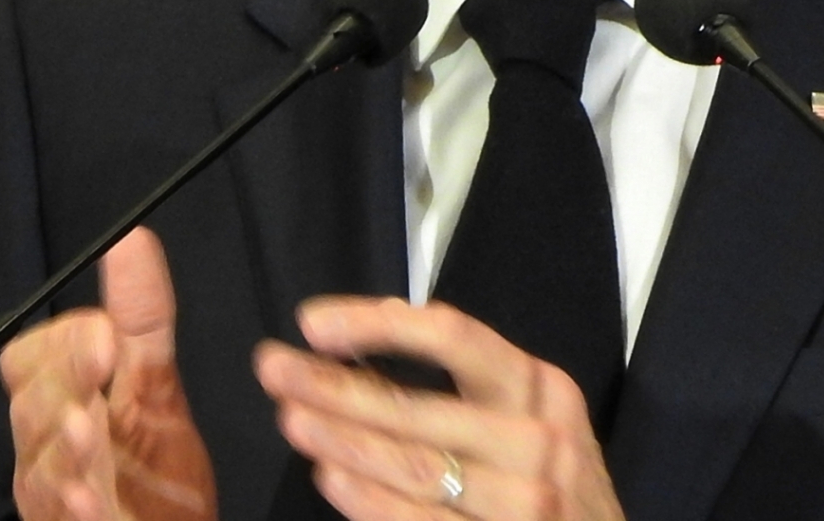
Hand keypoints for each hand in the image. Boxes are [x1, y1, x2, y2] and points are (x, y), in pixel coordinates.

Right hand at [0, 228, 216, 520]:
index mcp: (61, 399)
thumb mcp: (155, 386)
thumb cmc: (154, 468)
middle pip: (29, 404)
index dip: (65, 345)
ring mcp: (49, 494)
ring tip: (91, 436)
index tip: (109, 340)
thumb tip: (132, 236)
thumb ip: (143, 318)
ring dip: (62, 447)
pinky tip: (89, 501)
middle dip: (63, 387)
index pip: (33, 357)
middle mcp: (44, 444)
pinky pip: (52, 520)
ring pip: (36, 464)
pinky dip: (70, 507)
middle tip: (100, 376)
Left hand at [255, 297, 624, 520]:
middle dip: (335, 387)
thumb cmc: (550, 483)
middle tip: (273, 369)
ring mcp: (530, 501)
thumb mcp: (523, 419)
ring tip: (291, 419)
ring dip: (343, 442)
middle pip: (418, 407)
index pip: (453, 335)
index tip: (314, 323)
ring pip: (417, 467)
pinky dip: (372, 501)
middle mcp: (540, 438)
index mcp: (540, 386)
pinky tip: (332, 478)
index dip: (378, 325)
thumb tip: (359, 340)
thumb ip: (457, 385)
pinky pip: (425, 520)